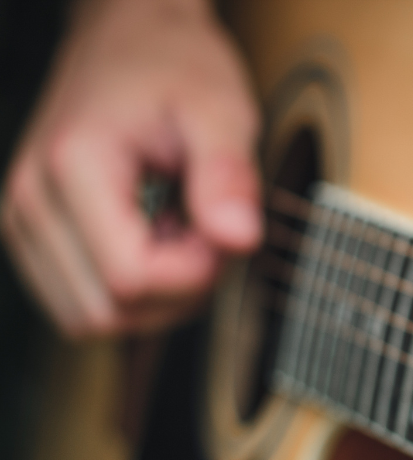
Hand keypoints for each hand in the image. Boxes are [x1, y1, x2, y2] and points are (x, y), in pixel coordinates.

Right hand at [1, 0, 260, 336]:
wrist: (132, 38)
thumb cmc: (177, 67)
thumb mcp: (222, 110)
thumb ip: (229, 175)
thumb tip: (239, 240)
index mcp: (72, 167)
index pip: (131, 280)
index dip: (195, 272)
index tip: (222, 226)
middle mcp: (30, 201)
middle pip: (110, 312)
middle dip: (177, 290)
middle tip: (205, 228)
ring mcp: (24, 223)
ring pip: (93, 319)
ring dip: (155, 296)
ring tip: (178, 230)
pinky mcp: (34, 237)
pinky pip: (84, 304)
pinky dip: (131, 291)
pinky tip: (154, 239)